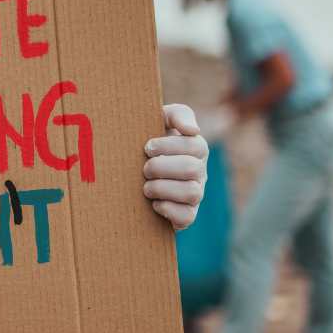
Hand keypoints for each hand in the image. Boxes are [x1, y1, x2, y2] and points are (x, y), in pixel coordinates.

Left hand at [143, 102, 207, 230]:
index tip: (147, 148)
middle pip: (192, 169)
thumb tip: (193, 130)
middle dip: (162, 168)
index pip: (194, 145)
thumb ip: (178, 115)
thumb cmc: (149, 138)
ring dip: (162, 188)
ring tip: (146, 187)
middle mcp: (200, 171)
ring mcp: (195, 194)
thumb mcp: (161, 118)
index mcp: (196, 148)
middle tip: (144, 168)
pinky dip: (168, 209)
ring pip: (192, 193)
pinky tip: (154, 203)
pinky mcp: (186, 215)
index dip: (168, 146)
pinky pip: (187, 217)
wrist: (132, 166)